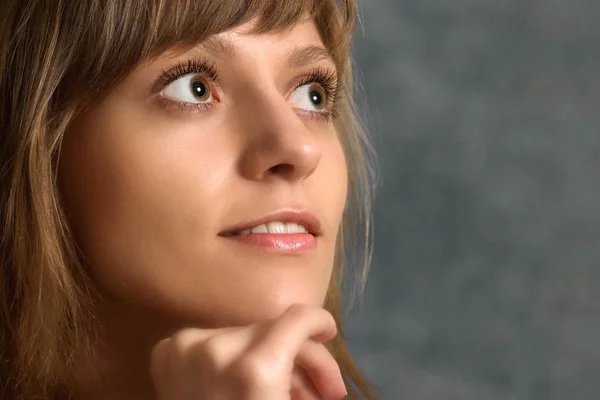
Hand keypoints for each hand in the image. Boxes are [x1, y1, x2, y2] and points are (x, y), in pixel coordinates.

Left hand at [150, 304, 346, 399]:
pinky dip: (231, 356)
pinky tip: (240, 382)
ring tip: (280, 390)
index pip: (298, 318)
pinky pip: (214, 339)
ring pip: (244, 334)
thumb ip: (308, 368)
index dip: (320, 323)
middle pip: (273, 330)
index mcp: (254, 368)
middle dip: (299, 358)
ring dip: (266, 357)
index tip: (327, 333)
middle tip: (316, 391)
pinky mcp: (167, 353)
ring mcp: (186, 348)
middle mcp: (217, 348)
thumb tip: (315, 346)